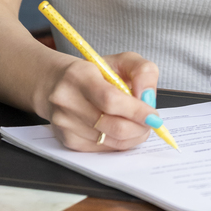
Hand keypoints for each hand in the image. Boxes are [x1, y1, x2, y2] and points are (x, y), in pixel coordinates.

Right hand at [44, 51, 160, 151]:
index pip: (111, 100)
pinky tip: (121, 129)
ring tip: (138, 123)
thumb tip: (148, 99)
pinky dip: (118, 142)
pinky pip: (102, 149)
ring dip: (132, 136)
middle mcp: (67, 100)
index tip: (154, 116)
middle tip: (151, 122)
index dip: (136, 111)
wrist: (56, 84)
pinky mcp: (67, 140)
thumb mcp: (121, 60)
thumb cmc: (93, 72)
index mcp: (80, 75)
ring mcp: (65, 123)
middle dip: (139, 127)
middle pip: (112, 125)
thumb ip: (142, 71)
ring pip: (110, 141)